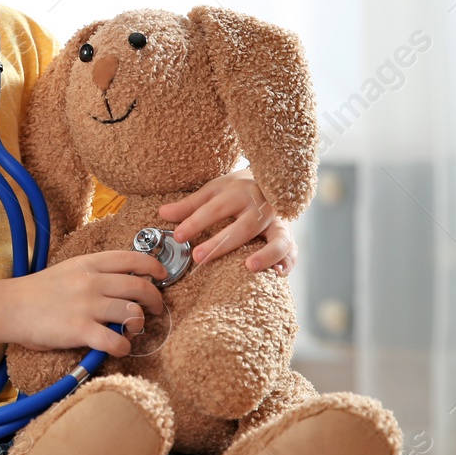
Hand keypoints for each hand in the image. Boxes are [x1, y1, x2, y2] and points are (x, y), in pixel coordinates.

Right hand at [3, 250, 169, 356]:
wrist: (10, 307)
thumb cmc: (37, 291)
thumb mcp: (68, 270)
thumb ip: (94, 273)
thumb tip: (123, 282)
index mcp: (88, 264)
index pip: (131, 258)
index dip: (153, 266)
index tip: (161, 275)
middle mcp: (91, 282)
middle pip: (139, 286)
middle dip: (154, 299)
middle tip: (155, 308)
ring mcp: (86, 306)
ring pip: (132, 313)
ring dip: (139, 323)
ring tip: (133, 329)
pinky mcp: (80, 330)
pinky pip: (115, 340)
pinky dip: (123, 346)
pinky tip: (119, 347)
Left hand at [158, 167, 296, 276]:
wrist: (274, 179)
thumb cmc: (239, 189)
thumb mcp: (214, 191)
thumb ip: (190, 205)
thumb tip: (163, 213)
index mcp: (239, 193)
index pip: (215, 208)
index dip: (196, 222)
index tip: (178, 236)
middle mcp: (261, 208)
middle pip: (242, 227)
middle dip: (221, 243)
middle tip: (199, 257)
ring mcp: (278, 223)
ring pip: (278, 239)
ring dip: (265, 254)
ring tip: (249, 266)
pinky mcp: (290, 236)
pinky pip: (292, 252)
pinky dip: (287, 263)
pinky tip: (277, 274)